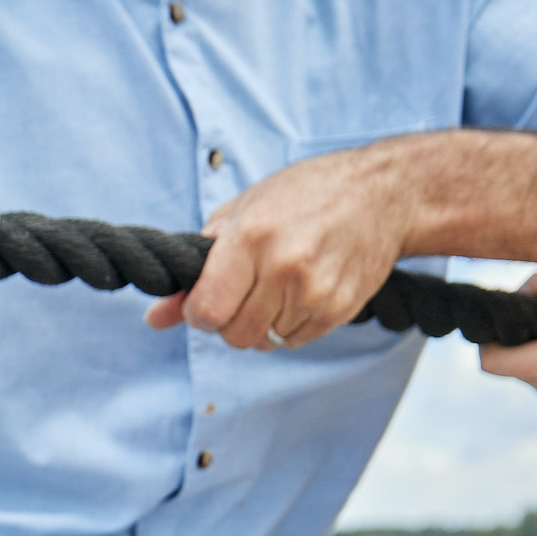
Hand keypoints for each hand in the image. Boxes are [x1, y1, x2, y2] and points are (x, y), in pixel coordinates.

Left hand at [144, 144, 411, 350]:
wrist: (382, 193)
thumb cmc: (305, 194)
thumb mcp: (243, 210)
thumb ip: (196, 265)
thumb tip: (154, 317)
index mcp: (251, 236)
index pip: (206, 311)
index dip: (198, 313)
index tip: (205, 302)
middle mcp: (284, 267)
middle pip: (234, 334)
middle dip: (228, 322)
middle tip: (242, 292)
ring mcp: (315, 292)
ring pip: (264, 342)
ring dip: (261, 324)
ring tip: (276, 285)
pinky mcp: (338, 310)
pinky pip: (294, 342)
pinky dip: (289, 326)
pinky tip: (299, 292)